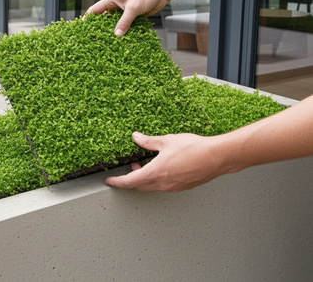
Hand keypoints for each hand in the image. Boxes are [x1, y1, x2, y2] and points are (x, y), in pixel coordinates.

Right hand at [86, 0, 169, 35]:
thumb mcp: (133, 8)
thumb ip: (124, 22)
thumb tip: (116, 35)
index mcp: (111, 0)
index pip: (94, 11)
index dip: (87, 20)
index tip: (81, 30)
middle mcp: (116, 6)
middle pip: (103, 19)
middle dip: (100, 29)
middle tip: (95, 41)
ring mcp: (124, 12)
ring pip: (115, 24)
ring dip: (113, 32)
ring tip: (108, 44)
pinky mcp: (132, 17)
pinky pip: (125, 26)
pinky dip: (124, 32)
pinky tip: (123, 41)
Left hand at [105, 132, 221, 191]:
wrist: (216, 157)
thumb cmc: (193, 149)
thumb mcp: (166, 141)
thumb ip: (148, 141)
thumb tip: (136, 138)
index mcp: (155, 172)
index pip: (129, 182)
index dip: (117, 182)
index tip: (109, 180)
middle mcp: (163, 183)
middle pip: (139, 186)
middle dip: (131, 178)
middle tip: (131, 166)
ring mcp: (173, 187)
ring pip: (152, 187)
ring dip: (145, 178)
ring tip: (146, 164)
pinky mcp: (182, 187)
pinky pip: (163, 186)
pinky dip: (157, 179)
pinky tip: (162, 167)